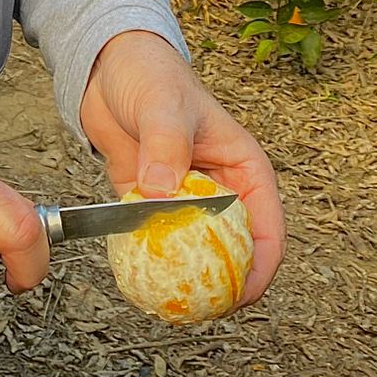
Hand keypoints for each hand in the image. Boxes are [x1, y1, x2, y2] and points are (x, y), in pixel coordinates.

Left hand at [79, 30, 283, 306]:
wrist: (108, 65)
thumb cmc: (151, 76)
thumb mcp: (164, 107)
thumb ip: (166, 148)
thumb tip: (163, 194)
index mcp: (244, 169)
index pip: (269, 229)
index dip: (262, 269)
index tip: (241, 297)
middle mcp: (221, 189)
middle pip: (235, 250)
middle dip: (224, 285)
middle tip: (200, 310)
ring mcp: (185, 199)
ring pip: (194, 250)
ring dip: (184, 276)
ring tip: (167, 304)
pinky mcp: (151, 202)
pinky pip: (155, 239)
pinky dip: (149, 258)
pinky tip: (135, 277)